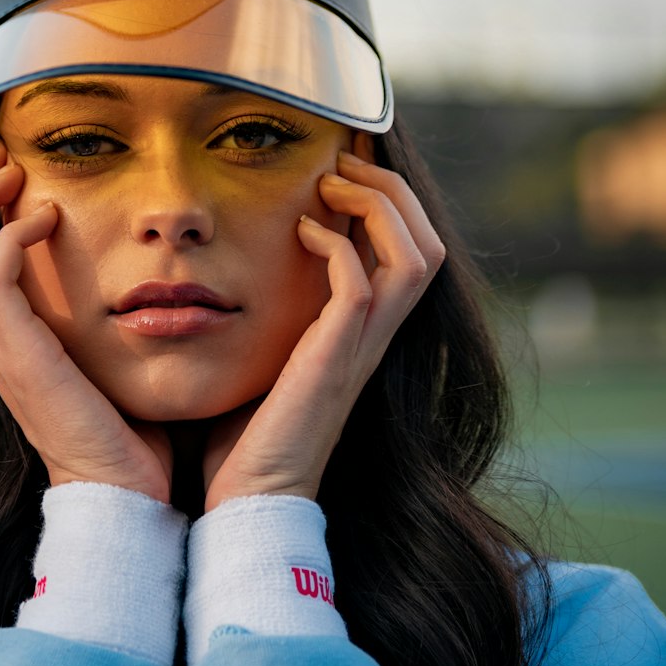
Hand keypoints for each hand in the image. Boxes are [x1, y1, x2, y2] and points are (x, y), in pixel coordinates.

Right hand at [0, 141, 173, 501]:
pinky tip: (48, 220)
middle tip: (3, 154)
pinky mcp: (18, 355)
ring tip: (11, 170)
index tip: (13, 170)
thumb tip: (131, 281)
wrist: (124, 494)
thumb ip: (97, 319)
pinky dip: (9, 236)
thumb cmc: (126, 433)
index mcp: (4, 337)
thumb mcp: (105, 360)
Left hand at [202, 134, 445, 510]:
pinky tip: (300, 233)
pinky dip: (338, 245)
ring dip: (380, 207)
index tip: (341, 171)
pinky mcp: (335, 360)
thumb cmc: (244, 438)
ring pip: (415, 259)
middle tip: (342, 166)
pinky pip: (361, 286)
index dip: (391, 205)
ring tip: (331, 184)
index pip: (409, 255)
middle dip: (394, 192)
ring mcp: (360, 349)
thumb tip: (236, 274)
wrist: (247, 499)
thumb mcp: (265, 359)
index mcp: (361, 335)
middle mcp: (373, 339)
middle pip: (428, 246)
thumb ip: (272, 317)